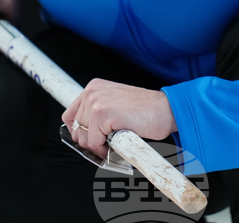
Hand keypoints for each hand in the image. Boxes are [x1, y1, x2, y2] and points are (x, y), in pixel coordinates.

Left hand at [61, 79, 177, 160]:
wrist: (167, 109)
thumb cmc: (147, 111)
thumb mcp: (116, 105)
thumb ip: (99, 113)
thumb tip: (84, 135)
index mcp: (94, 88)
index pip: (70, 115)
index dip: (79, 132)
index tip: (90, 141)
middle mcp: (92, 91)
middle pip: (76, 129)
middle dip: (90, 142)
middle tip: (107, 146)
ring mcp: (96, 102)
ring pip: (83, 138)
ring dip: (98, 147)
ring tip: (115, 144)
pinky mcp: (103, 113)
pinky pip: (94, 142)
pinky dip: (104, 150)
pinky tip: (118, 144)